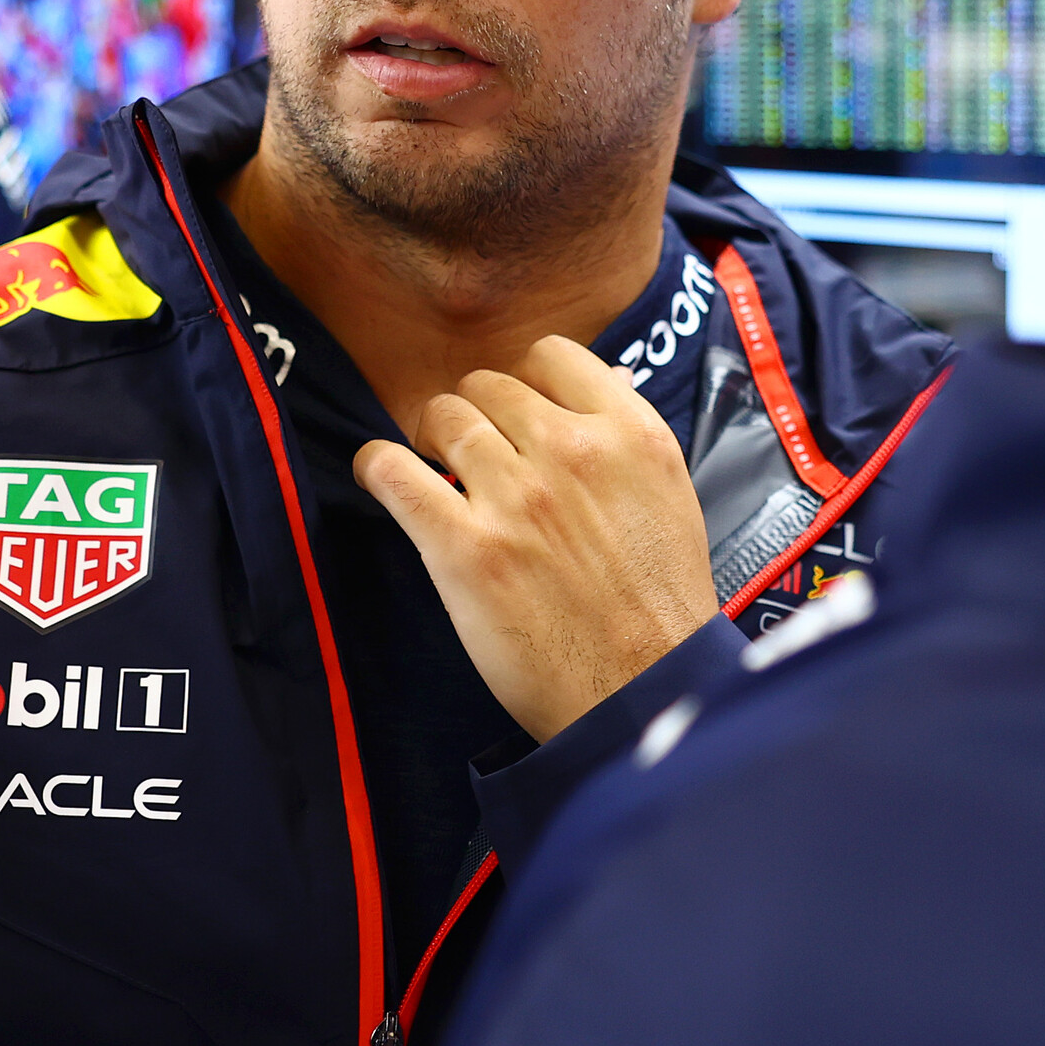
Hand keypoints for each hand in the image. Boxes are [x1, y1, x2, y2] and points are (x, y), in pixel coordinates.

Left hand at [356, 338, 715, 742]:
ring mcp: (515, 497)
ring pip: (442, 417)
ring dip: (431, 439)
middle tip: (474, 454)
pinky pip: (393, 470)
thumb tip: (596, 389)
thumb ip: (625, 441)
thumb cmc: (658, 606)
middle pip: (488, 385)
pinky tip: (380, 475)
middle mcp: (572, 451)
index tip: (516, 412)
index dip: (525, 380)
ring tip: (435, 470)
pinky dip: (377, 465)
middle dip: (476, 414)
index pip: (552, 355)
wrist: (641, 691)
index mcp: (630, 434)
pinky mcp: (464, 547)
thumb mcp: (667, 498)